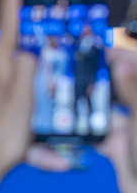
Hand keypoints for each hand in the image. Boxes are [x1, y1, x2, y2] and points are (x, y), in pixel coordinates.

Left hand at [0, 0, 38, 186]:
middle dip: (24, 71)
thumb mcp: (22, 103)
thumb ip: (27, 73)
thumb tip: (25, 54)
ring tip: (28, 132)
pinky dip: (12, 127)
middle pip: (6, 67)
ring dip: (20, 109)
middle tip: (34, 88)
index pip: (5, 35)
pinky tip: (17, 146)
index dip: (9, 10)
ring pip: (4, 96)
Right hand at [26, 49, 136, 192]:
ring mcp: (130, 128)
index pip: (135, 68)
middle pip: (120, 86)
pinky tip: (65, 119)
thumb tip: (121, 62)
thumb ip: (132, 89)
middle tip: (72, 66)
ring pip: (105, 108)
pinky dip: (82, 128)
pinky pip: (97, 132)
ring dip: (86, 103)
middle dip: (98, 77)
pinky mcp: (117, 147)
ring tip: (63, 90)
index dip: (122, 54)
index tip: (99, 46)